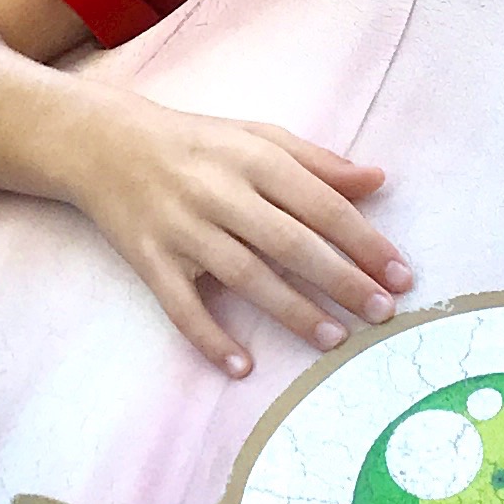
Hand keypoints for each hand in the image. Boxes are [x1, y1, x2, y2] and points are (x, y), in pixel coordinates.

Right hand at [56, 91, 410, 374]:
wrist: (103, 144)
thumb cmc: (195, 143)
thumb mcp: (256, 137)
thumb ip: (317, 162)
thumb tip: (377, 180)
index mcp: (252, 158)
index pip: (320, 204)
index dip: (364, 240)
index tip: (400, 273)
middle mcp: (219, 192)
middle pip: (290, 242)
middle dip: (341, 280)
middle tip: (381, 312)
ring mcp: (182, 228)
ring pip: (244, 276)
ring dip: (292, 311)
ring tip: (335, 339)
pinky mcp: (149, 259)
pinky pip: (181, 306)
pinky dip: (210, 338)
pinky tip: (242, 366)